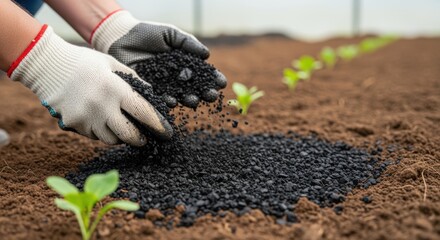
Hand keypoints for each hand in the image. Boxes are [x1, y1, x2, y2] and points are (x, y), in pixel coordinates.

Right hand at [8, 25, 172, 145]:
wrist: (49, 65)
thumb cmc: (86, 62)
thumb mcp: (114, 64)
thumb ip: (135, 81)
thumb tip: (154, 98)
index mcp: (116, 89)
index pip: (143, 113)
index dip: (158, 126)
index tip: (167, 133)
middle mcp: (102, 106)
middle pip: (129, 135)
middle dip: (140, 139)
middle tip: (145, 137)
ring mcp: (86, 118)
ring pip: (111, 140)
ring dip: (120, 136)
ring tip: (121, 126)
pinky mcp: (74, 125)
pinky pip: (94, 136)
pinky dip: (102, 131)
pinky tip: (101, 119)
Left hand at [90, 10, 226, 106]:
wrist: (121, 37)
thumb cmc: (147, 33)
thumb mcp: (170, 34)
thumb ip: (188, 43)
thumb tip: (207, 55)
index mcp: (184, 64)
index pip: (202, 73)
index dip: (212, 78)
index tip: (221, 82)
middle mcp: (175, 77)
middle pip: (194, 88)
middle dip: (204, 92)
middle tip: (211, 96)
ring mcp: (163, 85)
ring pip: (179, 95)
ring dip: (188, 99)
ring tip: (193, 100)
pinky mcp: (148, 90)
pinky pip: (159, 98)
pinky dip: (166, 101)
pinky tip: (172, 101)